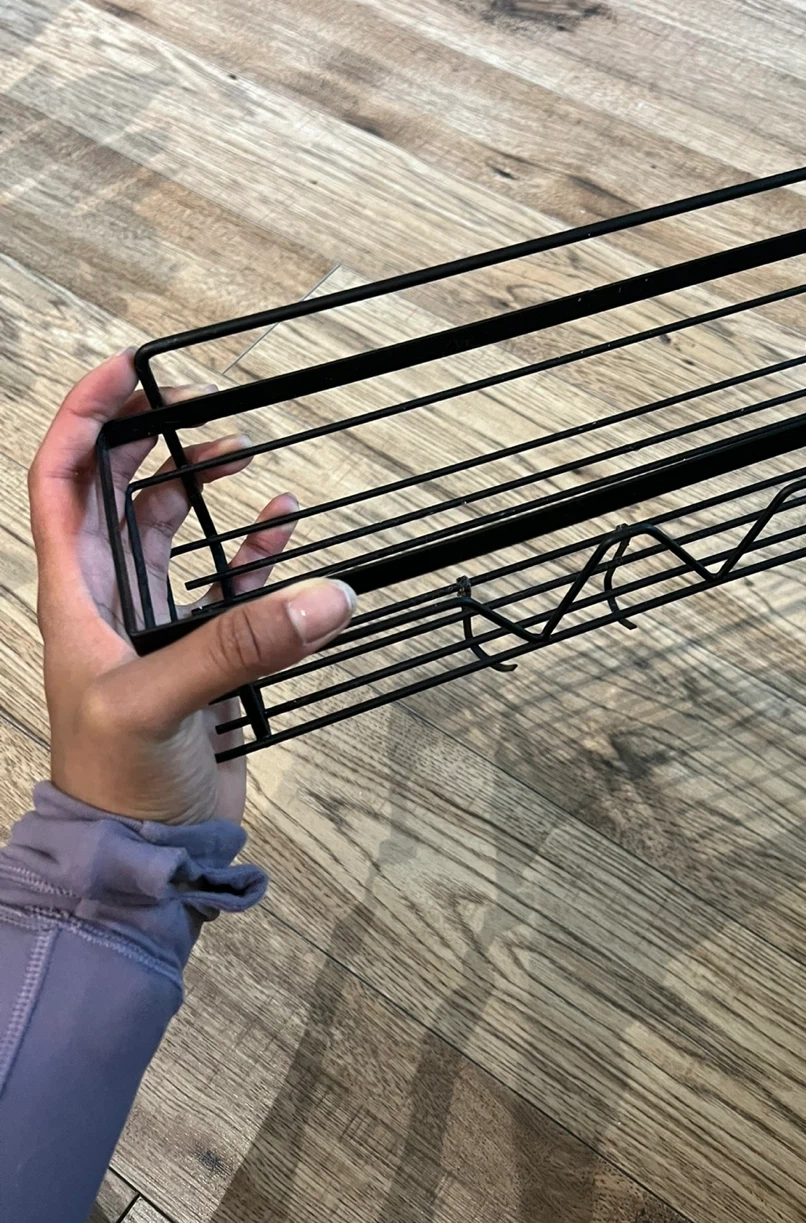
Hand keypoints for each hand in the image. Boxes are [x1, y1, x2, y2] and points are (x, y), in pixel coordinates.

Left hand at [28, 349, 355, 824]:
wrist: (145, 850)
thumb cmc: (115, 778)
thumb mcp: (159, 702)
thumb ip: (238, 646)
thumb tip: (324, 597)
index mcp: (77, 592)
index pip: (64, 480)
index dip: (86, 419)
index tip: (128, 372)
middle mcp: (114, 595)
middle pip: (123, 491)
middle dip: (154, 440)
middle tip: (201, 402)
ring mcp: (160, 622)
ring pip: (178, 530)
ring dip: (207, 489)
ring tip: (243, 453)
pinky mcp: (207, 652)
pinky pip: (234, 583)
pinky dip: (259, 552)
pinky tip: (285, 528)